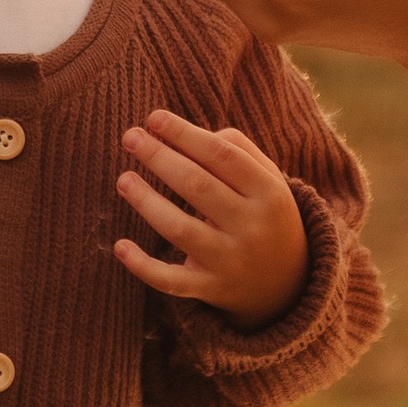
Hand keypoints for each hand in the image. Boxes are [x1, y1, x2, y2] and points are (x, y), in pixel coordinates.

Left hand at [115, 110, 311, 326]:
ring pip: (179, 229)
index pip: (222, 156)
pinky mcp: (210, 288)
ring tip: (124, 179)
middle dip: (160, 157)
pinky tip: (120, 246)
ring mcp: (230, 261)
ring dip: (147, 202)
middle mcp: (251, 227)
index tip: (154, 118)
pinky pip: (171, 280)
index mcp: (270, 193)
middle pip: (197, 186)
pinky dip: (143, 266)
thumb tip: (186, 136)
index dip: (185, 134)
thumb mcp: (269, 180)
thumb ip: (237, 149)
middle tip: (130, 137)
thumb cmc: (265, 214)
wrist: (287, 283)